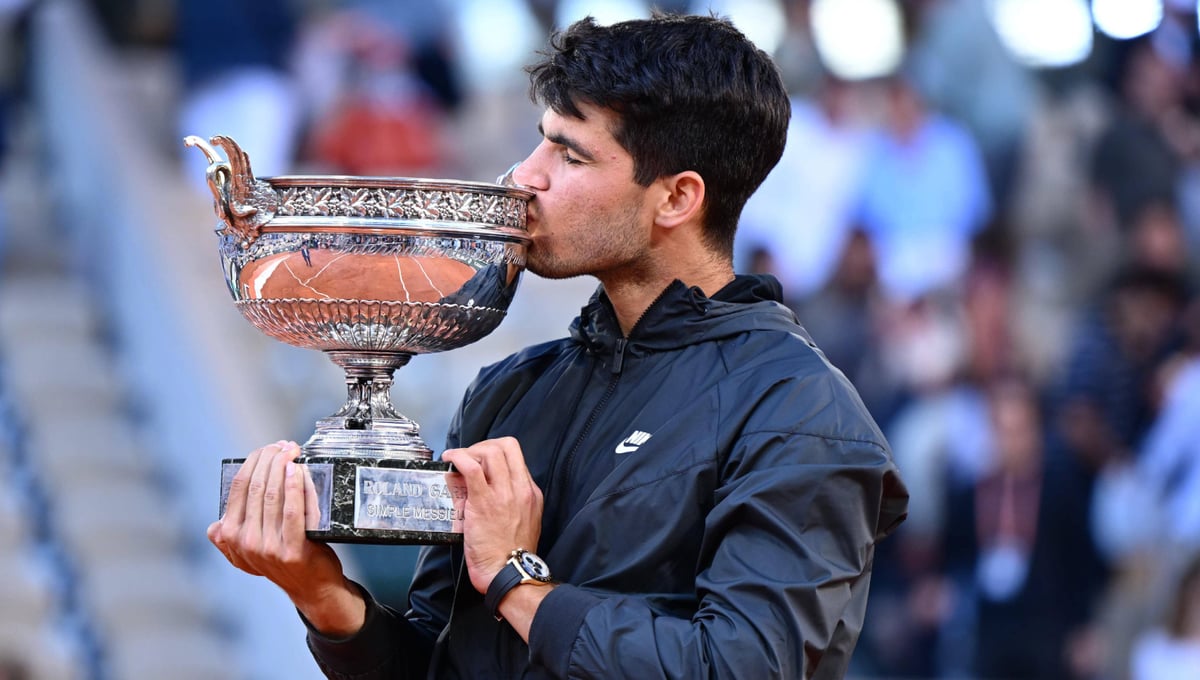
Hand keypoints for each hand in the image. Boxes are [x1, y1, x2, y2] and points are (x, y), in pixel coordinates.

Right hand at [207, 441, 363, 634]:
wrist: (311, 586)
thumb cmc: (283, 559)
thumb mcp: (247, 550)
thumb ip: (229, 536)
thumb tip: (216, 522)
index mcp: (230, 536)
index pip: (238, 488)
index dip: (253, 462)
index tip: (267, 448)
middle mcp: (244, 542)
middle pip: (256, 487)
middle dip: (270, 459)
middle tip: (283, 445)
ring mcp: (267, 548)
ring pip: (273, 496)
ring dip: (283, 467)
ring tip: (292, 452)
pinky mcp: (292, 551)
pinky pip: (293, 511)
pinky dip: (295, 486)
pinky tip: (297, 471)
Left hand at [441, 437, 543, 594]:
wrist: (509, 572)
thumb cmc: (510, 555)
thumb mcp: (522, 521)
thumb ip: (508, 501)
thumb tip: (483, 487)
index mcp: (530, 493)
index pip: (516, 457)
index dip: (496, 453)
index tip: (482, 461)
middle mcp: (520, 489)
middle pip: (506, 446)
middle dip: (484, 446)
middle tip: (470, 457)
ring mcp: (504, 494)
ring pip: (491, 451)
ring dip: (471, 450)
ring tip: (458, 460)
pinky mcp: (484, 502)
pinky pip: (471, 467)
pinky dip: (458, 457)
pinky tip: (450, 459)